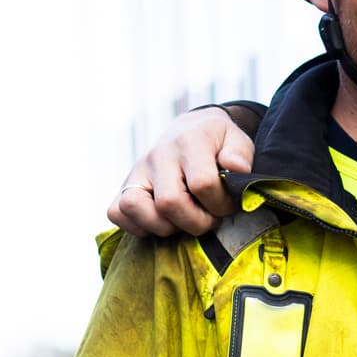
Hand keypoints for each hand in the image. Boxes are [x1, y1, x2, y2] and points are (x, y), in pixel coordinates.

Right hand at [112, 110, 256, 236]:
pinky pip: (116, 212)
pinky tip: (161, 222)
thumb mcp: (237, 140)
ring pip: (135, 207)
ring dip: (164, 227)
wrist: (191, 129)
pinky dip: (137, 226)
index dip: (221, 204)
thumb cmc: (217, 143)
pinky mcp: (125, 185)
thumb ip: (240, 155)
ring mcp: (138, 170)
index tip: (227, 205)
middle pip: (169, 202)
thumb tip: (234, 169)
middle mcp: (159, 154)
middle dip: (196, 222)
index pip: (202, 184)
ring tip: (183, 221)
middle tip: (208, 218)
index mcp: (189, 142)